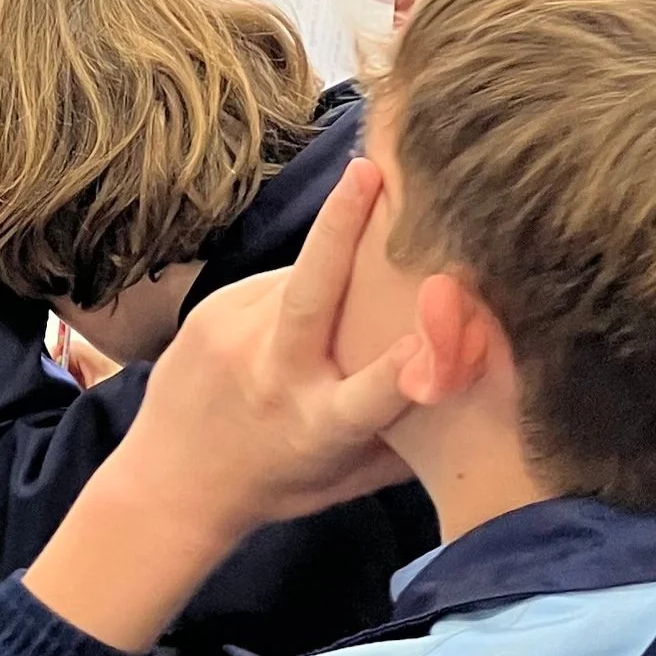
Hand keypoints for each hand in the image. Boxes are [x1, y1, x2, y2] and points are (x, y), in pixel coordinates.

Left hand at [25, 159, 413, 654]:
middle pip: (312, 295)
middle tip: (370, 172)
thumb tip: (486, 374)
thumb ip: (412, 433)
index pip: (378, 394)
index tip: (451, 309)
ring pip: (300, 275)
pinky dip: (298, 286)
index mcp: (321, 429)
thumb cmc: (280, 482)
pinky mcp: (207, 313)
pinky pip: (273, 282)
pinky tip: (304, 309)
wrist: (168, 483)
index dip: (419, 358)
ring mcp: (233, 339)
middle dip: (341, 228)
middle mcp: (276, 378)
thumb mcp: (353, 475)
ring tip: (368, 255)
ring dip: (335, 264)